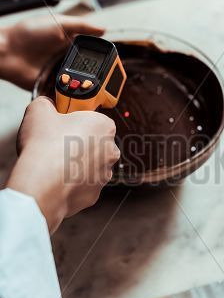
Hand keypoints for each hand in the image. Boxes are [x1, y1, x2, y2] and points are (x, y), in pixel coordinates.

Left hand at [0, 15, 103, 89]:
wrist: (8, 52)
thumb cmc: (28, 34)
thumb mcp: (59, 23)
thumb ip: (82, 26)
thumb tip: (103, 29)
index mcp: (69, 45)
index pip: (90, 54)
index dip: (100, 59)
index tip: (110, 65)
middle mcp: (64, 60)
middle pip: (86, 72)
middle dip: (93, 77)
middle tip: (101, 81)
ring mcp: (58, 75)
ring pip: (77, 84)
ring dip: (81, 87)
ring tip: (87, 88)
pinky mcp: (50, 87)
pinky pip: (64, 94)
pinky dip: (69, 96)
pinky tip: (75, 96)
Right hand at [6, 97, 119, 232]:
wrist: (41, 185)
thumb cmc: (45, 146)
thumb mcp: (39, 110)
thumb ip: (47, 102)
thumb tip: (48, 104)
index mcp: (104, 126)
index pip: (93, 118)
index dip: (75, 119)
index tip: (62, 122)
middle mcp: (110, 151)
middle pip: (93, 142)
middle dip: (77, 142)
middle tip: (55, 142)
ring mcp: (104, 175)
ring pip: (89, 165)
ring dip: (75, 163)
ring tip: (52, 162)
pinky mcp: (94, 195)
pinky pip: (82, 184)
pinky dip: (71, 182)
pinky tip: (56, 179)